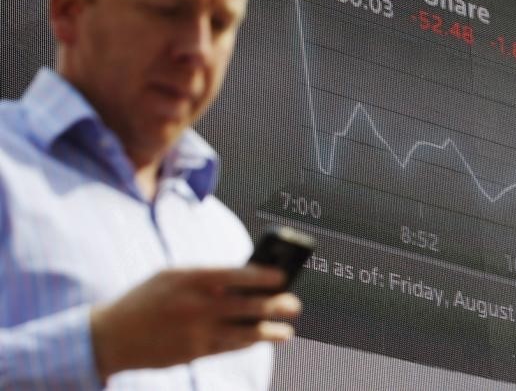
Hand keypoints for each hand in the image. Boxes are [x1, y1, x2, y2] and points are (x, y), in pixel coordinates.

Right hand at [89, 265, 301, 381]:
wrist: (110, 335)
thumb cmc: (146, 298)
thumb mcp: (171, 277)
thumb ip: (205, 277)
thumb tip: (244, 280)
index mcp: (190, 277)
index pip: (235, 274)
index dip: (262, 276)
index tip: (282, 276)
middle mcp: (195, 304)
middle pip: (245, 305)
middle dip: (274, 305)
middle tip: (295, 304)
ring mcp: (194, 331)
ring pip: (242, 332)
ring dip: (268, 332)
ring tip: (287, 331)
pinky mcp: (192, 352)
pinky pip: (228, 347)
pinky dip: (247, 343)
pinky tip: (261, 339)